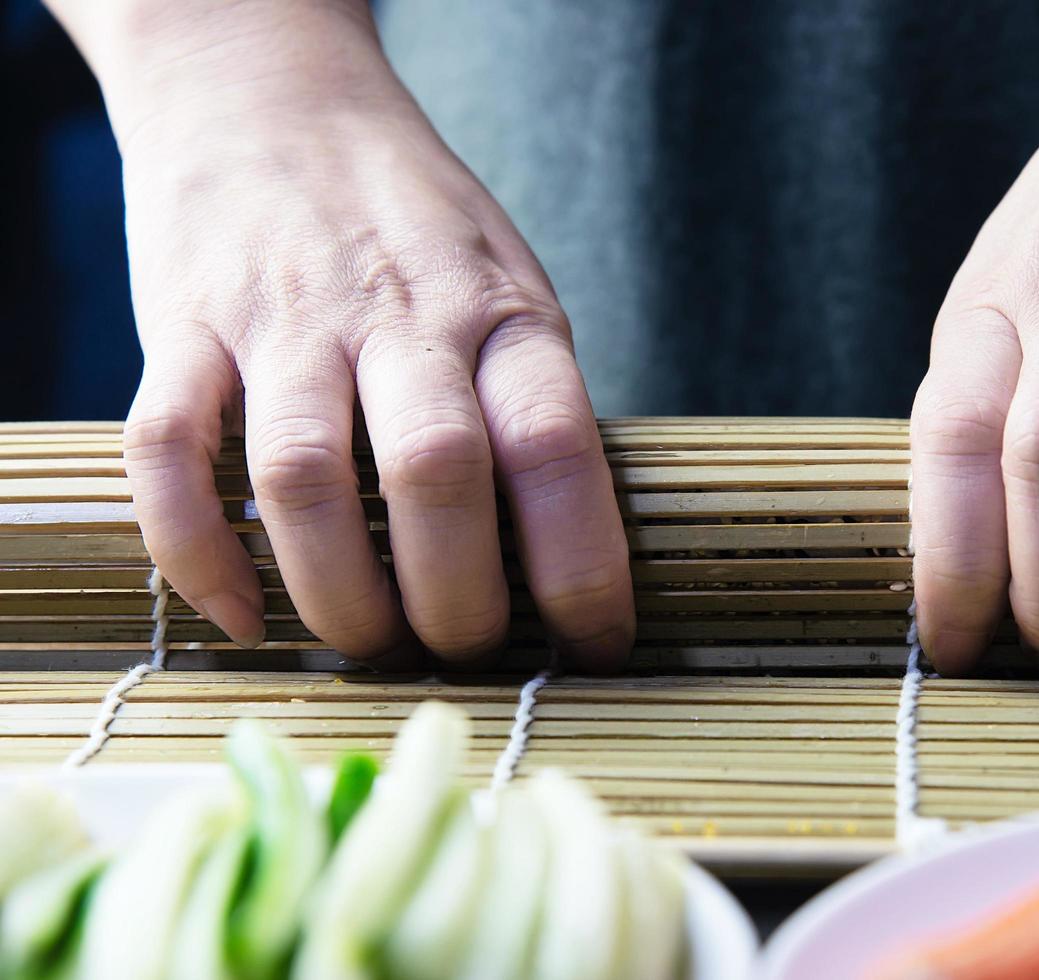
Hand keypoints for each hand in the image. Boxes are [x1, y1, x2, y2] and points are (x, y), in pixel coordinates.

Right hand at [77, 2, 634, 665]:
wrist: (271, 93)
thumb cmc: (413, 220)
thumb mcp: (508, 281)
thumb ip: (527, 396)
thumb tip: (559, 554)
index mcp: (500, 311)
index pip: (557, 449)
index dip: (583, 569)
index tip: (597, 645)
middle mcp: (397, 314)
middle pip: (437, 478)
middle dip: (457, 603)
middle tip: (464, 654)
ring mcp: (282, 320)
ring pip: (304, 483)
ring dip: (340, 597)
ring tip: (369, 644)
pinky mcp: (182, 330)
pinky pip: (168, 456)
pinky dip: (199, 556)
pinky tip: (245, 614)